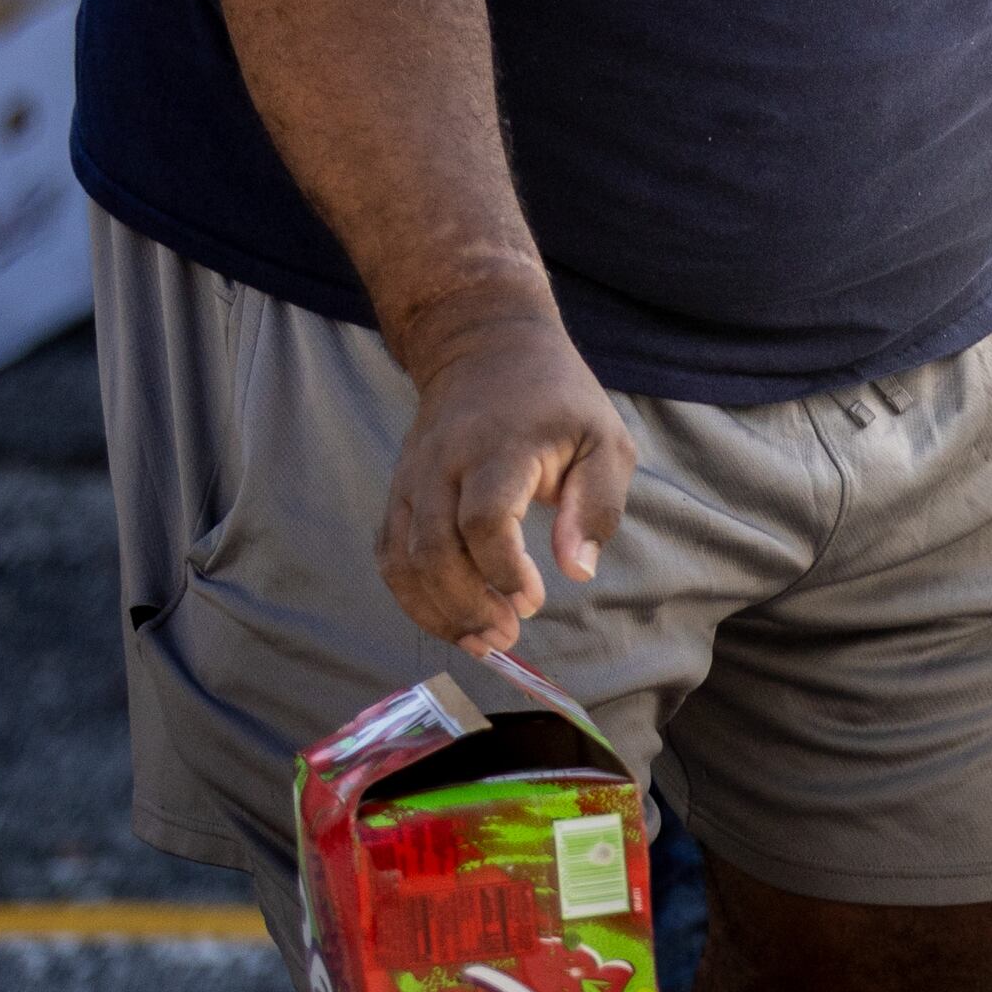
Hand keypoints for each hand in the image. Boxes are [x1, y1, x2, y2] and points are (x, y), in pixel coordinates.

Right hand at [377, 296, 635, 653]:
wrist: (485, 350)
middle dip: (467, 606)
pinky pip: (389, 554)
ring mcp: (412, 479)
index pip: (483, 520)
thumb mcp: (603, 440)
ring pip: (402, 560)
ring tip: (481, 640)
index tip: (534, 600)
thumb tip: (577, 571)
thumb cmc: (558, 402)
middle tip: (507, 636)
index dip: (503, 571)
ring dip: (436, 611)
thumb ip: (596, 505)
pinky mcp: (398, 493)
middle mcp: (443, 465)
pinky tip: (449, 618)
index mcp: (499, 447)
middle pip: (433, 550)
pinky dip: (412, 596)